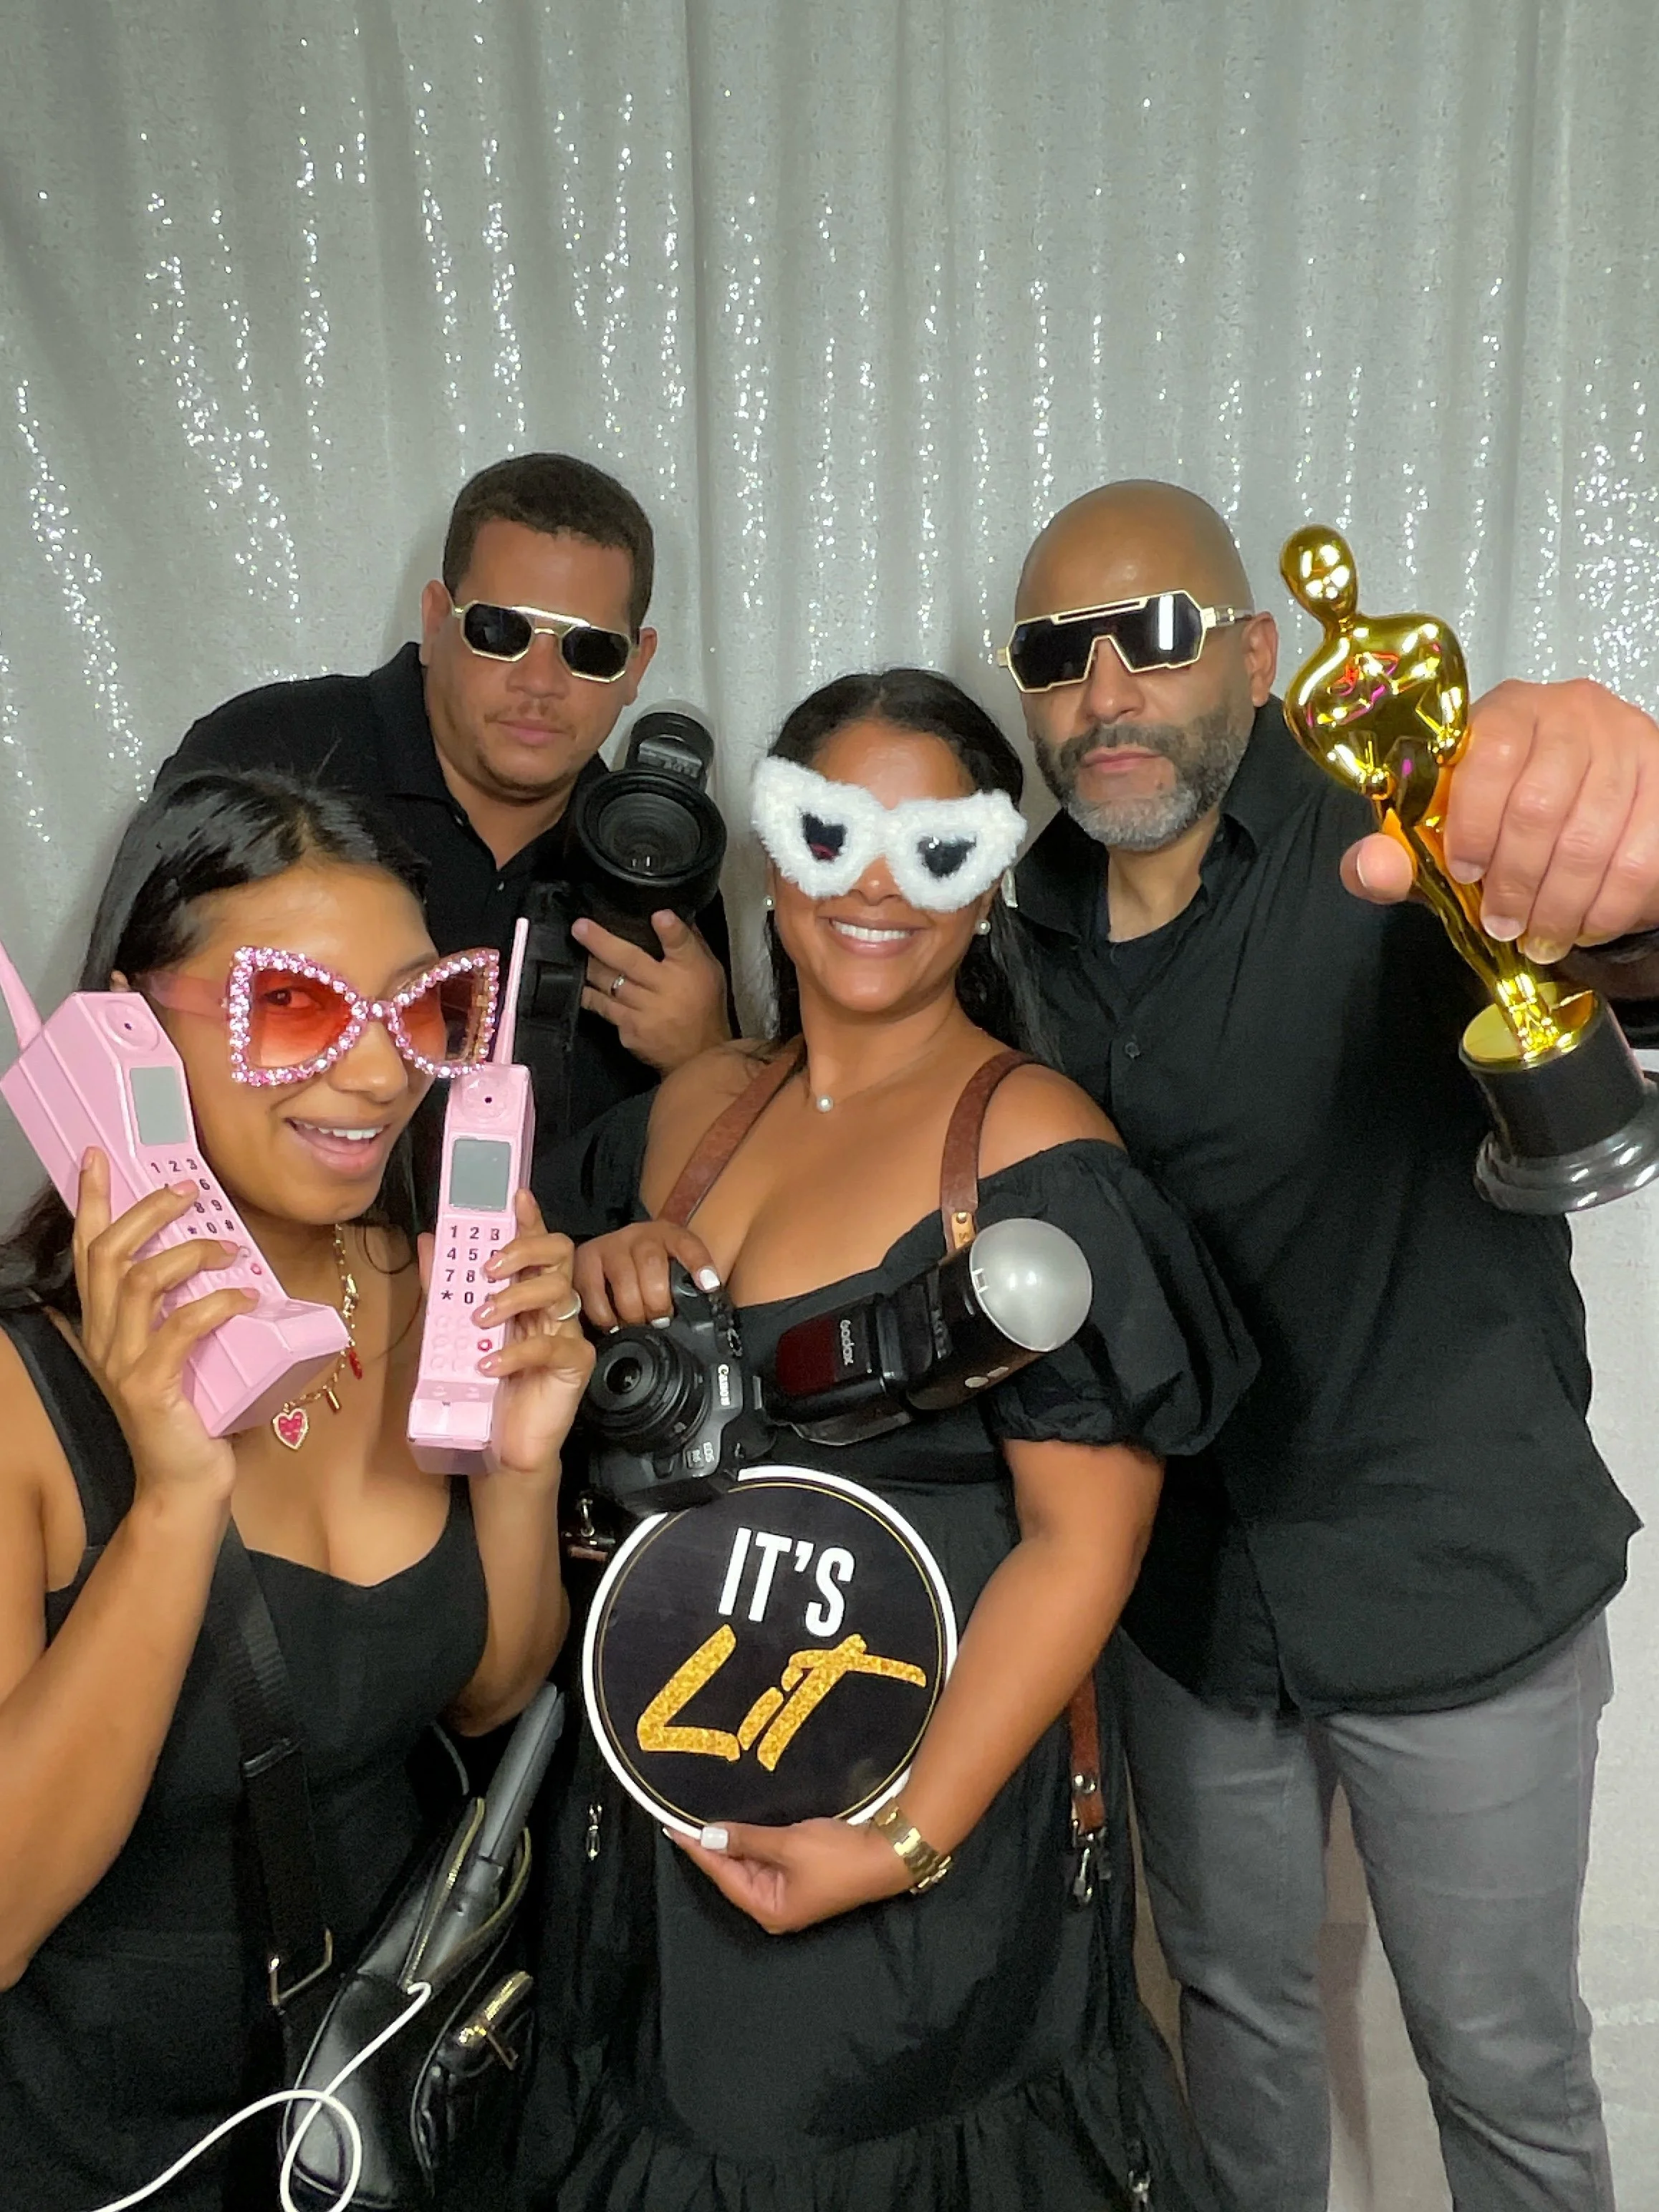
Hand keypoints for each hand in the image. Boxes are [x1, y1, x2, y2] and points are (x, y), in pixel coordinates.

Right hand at [72, 1150, 252, 1508]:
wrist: (185, 1486)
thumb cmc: (193, 1414)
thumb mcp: (181, 1351)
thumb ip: (185, 1308)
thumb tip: (223, 1254)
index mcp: (107, 1326)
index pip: (89, 1251)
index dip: (91, 1201)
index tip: (98, 1157)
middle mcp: (105, 1339)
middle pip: (110, 1254)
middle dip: (146, 1211)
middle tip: (186, 1188)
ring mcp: (123, 1364)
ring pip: (140, 1282)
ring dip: (189, 1253)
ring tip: (230, 1249)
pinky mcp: (151, 1388)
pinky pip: (179, 1329)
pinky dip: (215, 1304)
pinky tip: (245, 1296)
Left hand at [447, 1191, 593, 1476]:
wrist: (501, 1445)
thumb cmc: (484, 1387)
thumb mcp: (454, 1332)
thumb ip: (444, 1289)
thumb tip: (428, 1241)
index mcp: (528, 1292)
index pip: (536, 1244)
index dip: (530, 1217)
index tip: (515, 1195)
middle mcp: (552, 1306)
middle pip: (559, 1253)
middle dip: (524, 1250)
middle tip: (489, 1268)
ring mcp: (568, 1332)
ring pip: (558, 1290)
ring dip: (515, 1297)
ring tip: (482, 1320)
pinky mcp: (575, 1364)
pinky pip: (554, 1343)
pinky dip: (517, 1351)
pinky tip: (490, 1364)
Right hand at [572, 1220, 721, 1328]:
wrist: (610, 1256)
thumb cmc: (647, 1271)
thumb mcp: (671, 1269)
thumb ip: (686, 1285)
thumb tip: (703, 1309)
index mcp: (668, 1235)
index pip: (687, 1244)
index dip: (699, 1263)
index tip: (708, 1285)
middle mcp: (639, 1235)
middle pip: (652, 1264)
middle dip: (658, 1301)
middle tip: (660, 1321)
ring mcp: (610, 1245)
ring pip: (623, 1277)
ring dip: (632, 1310)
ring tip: (637, 1326)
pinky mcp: (585, 1259)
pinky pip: (592, 1290)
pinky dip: (604, 1314)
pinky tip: (612, 1324)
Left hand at [574, 911, 731, 1071]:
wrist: (701, 1056)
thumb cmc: (706, 1007)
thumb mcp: (709, 971)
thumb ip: (689, 944)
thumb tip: (667, 914)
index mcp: (688, 973)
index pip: (681, 945)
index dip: (670, 929)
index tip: (659, 915)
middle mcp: (664, 992)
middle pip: (629, 961)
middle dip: (600, 942)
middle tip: (579, 927)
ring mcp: (643, 1015)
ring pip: (608, 986)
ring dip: (589, 970)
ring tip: (574, 955)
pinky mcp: (629, 1033)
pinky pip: (606, 1011)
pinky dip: (593, 998)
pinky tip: (585, 988)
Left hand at [672, 1815, 916, 1932]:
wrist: (887, 1854)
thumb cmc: (836, 1856)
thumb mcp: (787, 1845)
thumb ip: (746, 1840)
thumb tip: (709, 1835)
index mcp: (768, 1909)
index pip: (722, 1875)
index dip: (698, 1850)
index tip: (673, 1828)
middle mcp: (774, 1907)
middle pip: (734, 1873)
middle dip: (713, 1846)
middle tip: (685, 1817)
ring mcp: (788, 1893)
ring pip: (750, 1864)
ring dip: (733, 1843)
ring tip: (706, 1817)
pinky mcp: (801, 1877)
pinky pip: (767, 1859)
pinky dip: (753, 1842)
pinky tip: (741, 1825)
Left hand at [1341, 678, 1658, 960]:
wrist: (1580, 802)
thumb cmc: (1495, 815)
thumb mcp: (1436, 832)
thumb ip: (1396, 852)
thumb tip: (1370, 869)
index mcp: (1504, 712)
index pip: (1488, 756)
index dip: (1473, 823)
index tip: (1464, 873)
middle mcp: (1571, 712)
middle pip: (1541, 806)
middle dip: (1516, 882)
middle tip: (1502, 925)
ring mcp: (1627, 742)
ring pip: (1592, 839)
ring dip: (1559, 904)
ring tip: (1538, 938)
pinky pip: (1640, 859)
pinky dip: (1607, 907)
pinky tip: (1582, 927)